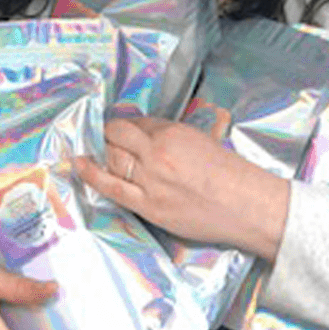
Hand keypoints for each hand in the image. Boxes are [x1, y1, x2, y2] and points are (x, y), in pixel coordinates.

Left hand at [75, 117, 287, 259]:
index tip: (117, 129)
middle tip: (97, 136)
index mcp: (172, 133)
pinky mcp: (149, 206)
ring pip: (111, 158)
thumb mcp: (201, 140)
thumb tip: (144, 135)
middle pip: (117, 137)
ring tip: (87, 148)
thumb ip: (170, 136)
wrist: (249, 207)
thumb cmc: (232, 174)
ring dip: (97, 151)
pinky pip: (111, 187)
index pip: (135, 123)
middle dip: (105, 135)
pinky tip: (79, 165)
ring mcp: (151, 181)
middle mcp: (157, 153)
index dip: (123, 126)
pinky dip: (92, 174)